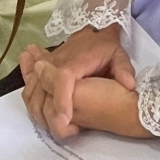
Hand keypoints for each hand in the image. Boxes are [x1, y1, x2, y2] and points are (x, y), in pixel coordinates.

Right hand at [20, 26, 136, 134]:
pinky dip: (31, 102)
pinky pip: (30, 87)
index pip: (63, 79)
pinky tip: (42, 116)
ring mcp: (47, 67)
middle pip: (44, 90)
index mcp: (76, 60)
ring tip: (59, 129)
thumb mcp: (118, 54)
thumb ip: (123, 69)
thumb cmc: (106, 45)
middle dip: (50, 115)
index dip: (62, 99)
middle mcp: (57, 63)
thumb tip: (129, 84)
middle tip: (67, 132)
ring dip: (40, 113)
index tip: (67, 120)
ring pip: (33, 92)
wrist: (93, 27)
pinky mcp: (42, 70)